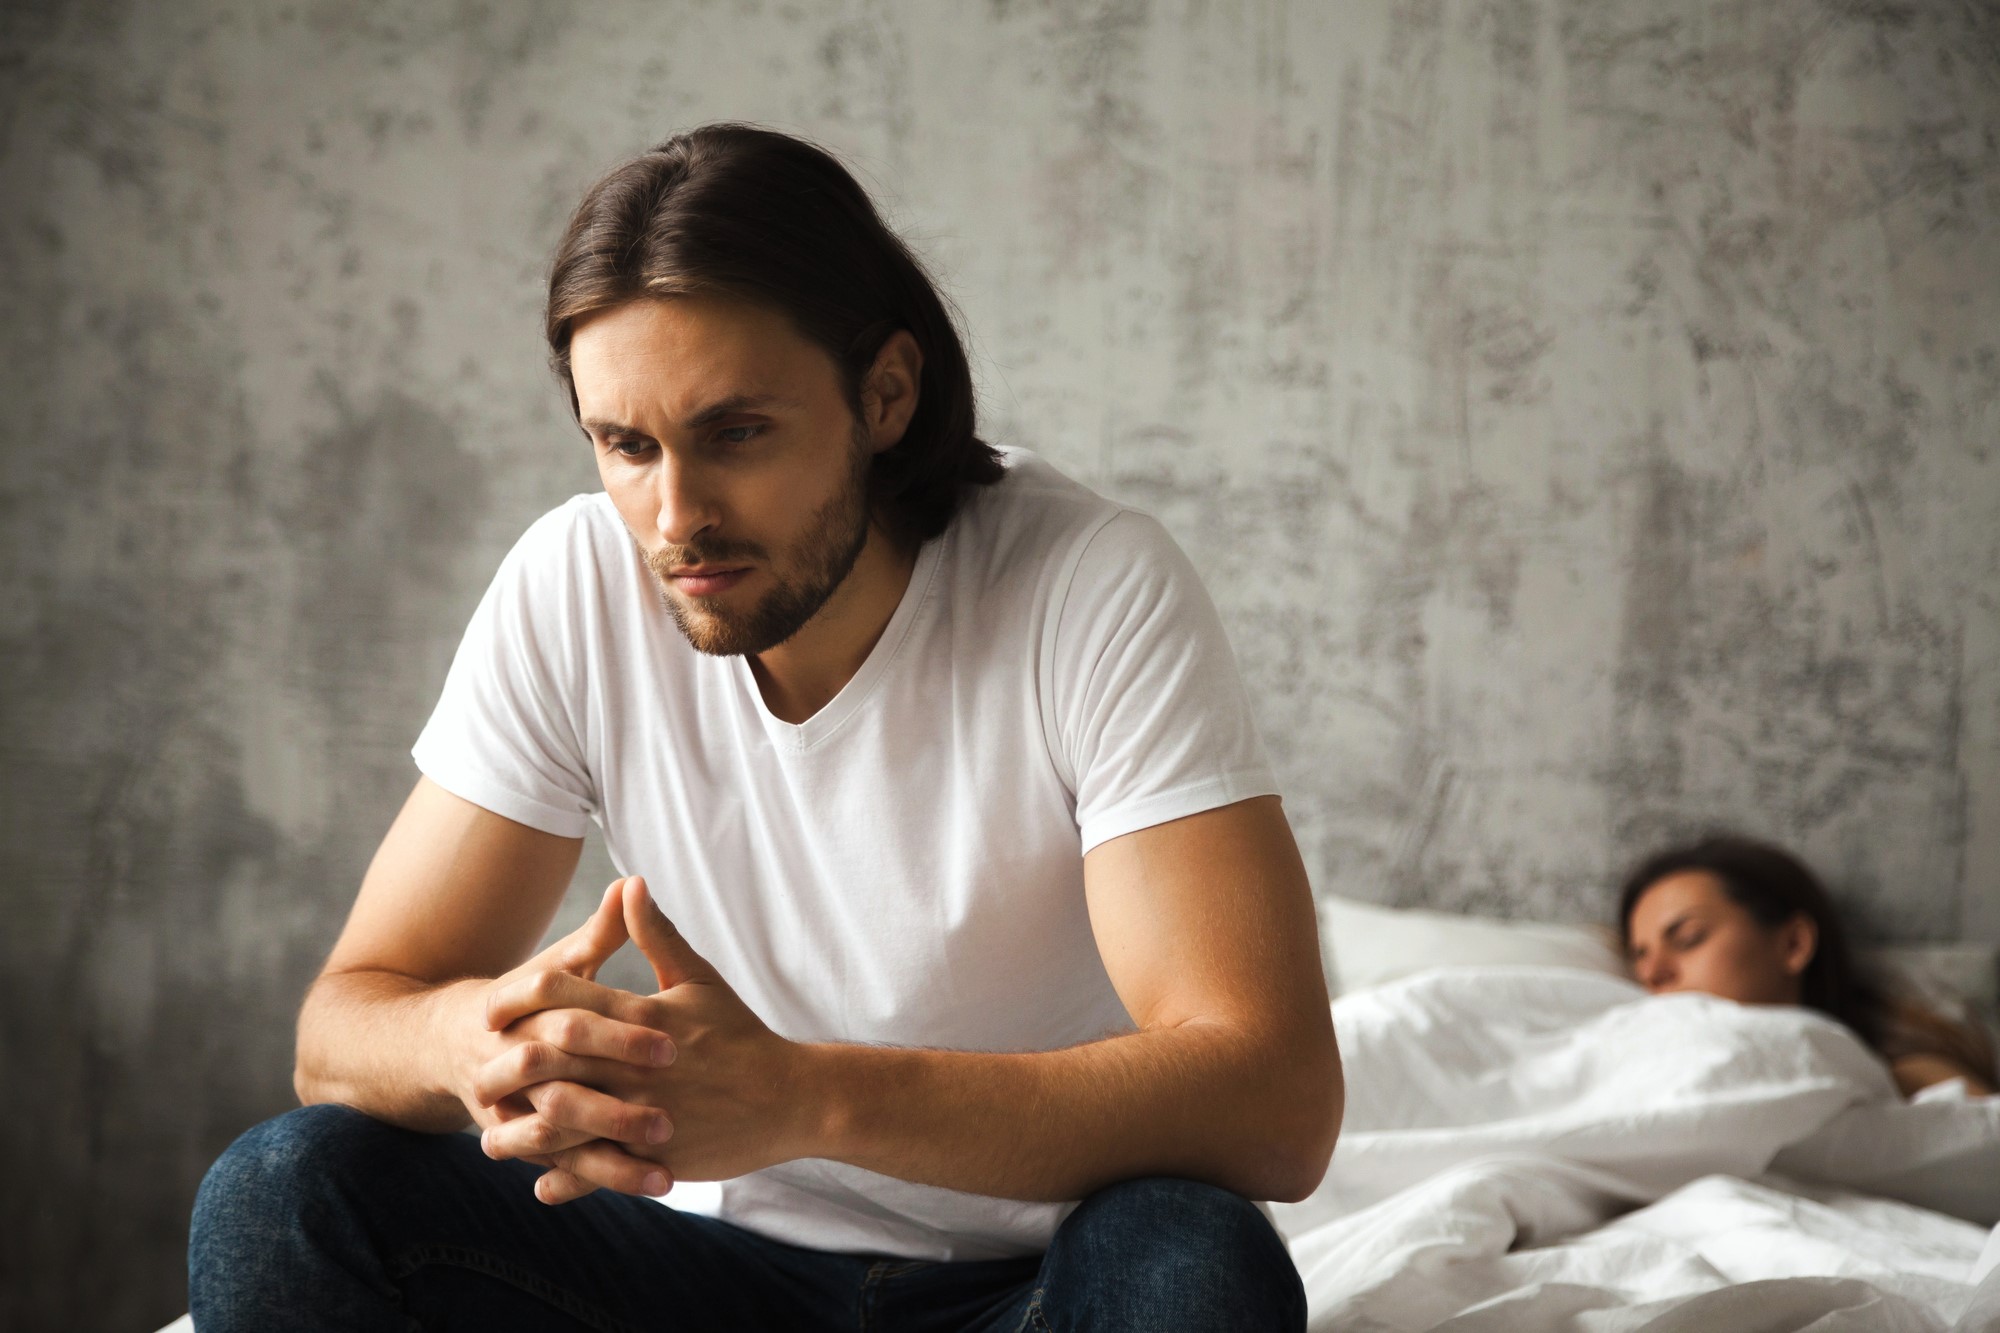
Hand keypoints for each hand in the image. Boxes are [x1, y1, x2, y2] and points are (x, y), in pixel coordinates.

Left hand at [477, 876, 815, 1203]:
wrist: (790, 1096)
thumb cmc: (742, 1035)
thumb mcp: (700, 980)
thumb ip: (657, 935)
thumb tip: (630, 883)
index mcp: (644, 1016)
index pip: (568, 997)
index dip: (522, 999)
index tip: (490, 1007)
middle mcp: (638, 1064)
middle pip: (555, 1058)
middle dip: (510, 1065)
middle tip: (474, 1070)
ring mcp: (646, 1113)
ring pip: (569, 1121)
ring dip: (526, 1132)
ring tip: (493, 1138)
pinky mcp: (659, 1155)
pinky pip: (602, 1172)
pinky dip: (569, 1180)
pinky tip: (542, 1183)